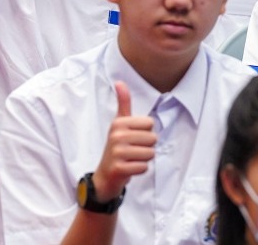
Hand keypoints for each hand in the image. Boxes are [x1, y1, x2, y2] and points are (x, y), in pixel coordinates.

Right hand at [92, 81, 155, 200]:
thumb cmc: (117, 147)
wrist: (105, 175)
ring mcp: (117, 153)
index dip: (146, 132)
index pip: (150, 123)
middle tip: (132, 150)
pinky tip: (129, 168)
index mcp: (118, 123)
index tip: (133, 137)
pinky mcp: (119, 168)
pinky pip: (144, 167)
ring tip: (131, 159)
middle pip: (152, 138)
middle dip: (146, 147)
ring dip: (144, 159)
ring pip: (150, 153)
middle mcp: (116, 136)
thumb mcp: (119, 123)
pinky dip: (140, 170)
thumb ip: (123, 103)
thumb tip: (119, 82)